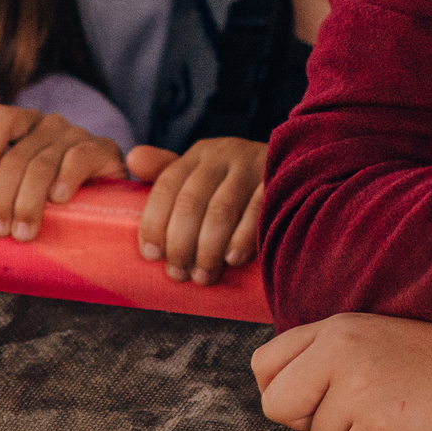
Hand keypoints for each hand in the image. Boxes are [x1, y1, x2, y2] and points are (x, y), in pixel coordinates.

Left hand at [0, 105, 125, 241]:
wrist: (107, 202)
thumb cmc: (55, 197)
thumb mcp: (24, 186)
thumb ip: (3, 183)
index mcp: (26, 127)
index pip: (2, 118)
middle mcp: (50, 126)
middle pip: (18, 155)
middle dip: (3, 196)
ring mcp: (77, 135)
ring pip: (42, 164)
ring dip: (29, 201)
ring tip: (23, 231)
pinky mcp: (103, 149)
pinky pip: (79, 158)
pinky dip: (66, 179)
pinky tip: (59, 199)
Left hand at [129, 139, 266, 285]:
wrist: (298, 169)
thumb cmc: (235, 184)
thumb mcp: (202, 174)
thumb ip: (167, 172)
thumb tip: (133, 158)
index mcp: (199, 154)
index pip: (167, 185)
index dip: (154, 222)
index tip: (151, 256)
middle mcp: (225, 154)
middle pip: (191, 201)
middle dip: (180, 244)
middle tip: (179, 274)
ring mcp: (253, 166)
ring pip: (221, 210)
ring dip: (207, 249)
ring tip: (204, 276)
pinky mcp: (279, 181)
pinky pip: (256, 213)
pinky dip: (242, 239)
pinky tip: (232, 260)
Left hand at [253, 313, 431, 430]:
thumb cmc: (430, 363)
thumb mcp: (372, 337)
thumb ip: (324, 354)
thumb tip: (279, 393)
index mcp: (336, 328)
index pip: (265, 363)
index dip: (283, 389)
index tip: (313, 397)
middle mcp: (340, 352)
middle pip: (277, 406)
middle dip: (306, 421)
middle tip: (352, 411)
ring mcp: (358, 390)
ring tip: (389, 414)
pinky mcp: (377, 428)